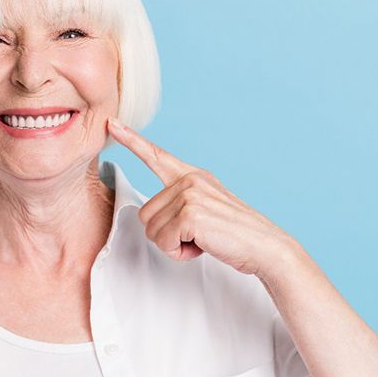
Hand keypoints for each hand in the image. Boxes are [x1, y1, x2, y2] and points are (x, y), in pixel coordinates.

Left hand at [106, 117, 296, 273]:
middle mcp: (189, 180)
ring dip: (173, 245)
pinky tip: (202, 246)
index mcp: (193, 176)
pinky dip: (179, 253)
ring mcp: (189, 195)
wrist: (266, 247)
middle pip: (145, 214)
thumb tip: (151, 217)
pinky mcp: (189, 215)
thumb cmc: (235, 234)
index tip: (111, 124)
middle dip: (165, 234)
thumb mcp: (207, 208)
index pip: (157, 155)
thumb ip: (180, 203)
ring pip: (152, 230)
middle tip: (197, 235)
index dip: (131, 140)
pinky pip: (163, 242)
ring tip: (202, 240)